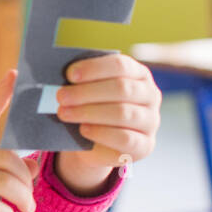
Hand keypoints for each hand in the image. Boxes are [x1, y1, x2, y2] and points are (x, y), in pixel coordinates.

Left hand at [55, 54, 161, 193]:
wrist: (96, 142)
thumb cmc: (92, 108)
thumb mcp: (88, 92)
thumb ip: (82, 83)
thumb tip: (65, 80)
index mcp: (138, 74)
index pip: (121, 65)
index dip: (94, 68)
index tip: (69, 75)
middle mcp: (150, 96)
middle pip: (121, 88)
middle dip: (87, 92)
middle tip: (61, 96)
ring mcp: (151, 121)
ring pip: (123, 113)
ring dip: (89, 112)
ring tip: (64, 113)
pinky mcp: (145, 146)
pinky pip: (125, 139)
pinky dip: (101, 133)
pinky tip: (83, 130)